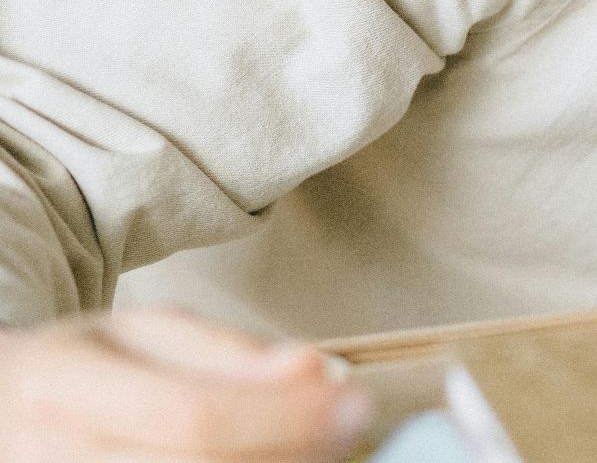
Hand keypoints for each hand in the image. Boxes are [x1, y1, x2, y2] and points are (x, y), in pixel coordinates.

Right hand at [0, 306, 369, 460]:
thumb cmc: (80, 373)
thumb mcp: (141, 335)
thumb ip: (228, 354)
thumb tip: (318, 373)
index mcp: (60, 388)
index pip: (190, 419)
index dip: (285, 417)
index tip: (356, 401)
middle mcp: (50, 459)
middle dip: (294, 453)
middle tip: (354, 430)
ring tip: (325, 451)